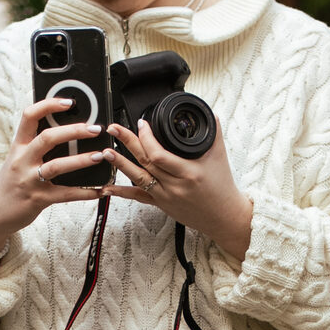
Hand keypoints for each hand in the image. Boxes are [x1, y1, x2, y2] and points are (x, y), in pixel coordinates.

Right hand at [0, 97, 116, 258]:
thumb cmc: (10, 183)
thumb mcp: (17, 160)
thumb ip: (35, 146)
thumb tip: (64, 129)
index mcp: (18, 146)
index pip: (29, 116)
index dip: (48, 105)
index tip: (68, 102)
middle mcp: (22, 160)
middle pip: (47, 138)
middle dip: (73, 131)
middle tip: (94, 129)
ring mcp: (30, 180)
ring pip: (57, 165)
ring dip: (81, 160)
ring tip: (100, 156)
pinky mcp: (39, 199)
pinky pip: (65, 194)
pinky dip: (85, 193)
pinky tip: (100, 190)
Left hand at [107, 112, 252, 262]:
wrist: (223, 216)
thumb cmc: (222, 187)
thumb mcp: (220, 157)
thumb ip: (213, 134)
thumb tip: (209, 113)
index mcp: (189, 172)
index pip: (160, 154)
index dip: (147, 138)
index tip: (141, 124)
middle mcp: (174, 186)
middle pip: (145, 162)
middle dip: (128, 143)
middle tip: (115, 129)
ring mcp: (165, 196)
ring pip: (138, 179)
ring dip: (120, 164)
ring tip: (106, 152)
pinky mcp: (161, 204)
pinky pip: (139, 197)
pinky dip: (121, 193)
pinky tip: (107, 188)